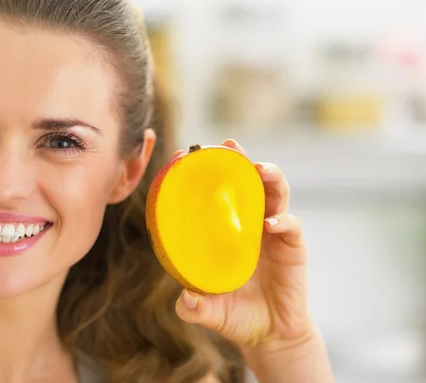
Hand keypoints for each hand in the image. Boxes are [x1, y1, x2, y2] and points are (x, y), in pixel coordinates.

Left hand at [174, 140, 333, 381]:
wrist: (271, 335)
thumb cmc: (236, 315)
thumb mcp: (210, 311)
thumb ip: (195, 307)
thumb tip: (185, 300)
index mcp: (228, 230)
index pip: (219, 194)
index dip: (208, 173)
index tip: (189, 153)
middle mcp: (251, 224)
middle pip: (249, 182)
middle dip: (241, 160)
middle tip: (229, 145)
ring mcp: (274, 233)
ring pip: (276, 194)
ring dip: (269, 177)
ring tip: (258, 169)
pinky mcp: (294, 247)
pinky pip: (291, 226)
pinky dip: (283, 221)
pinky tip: (270, 224)